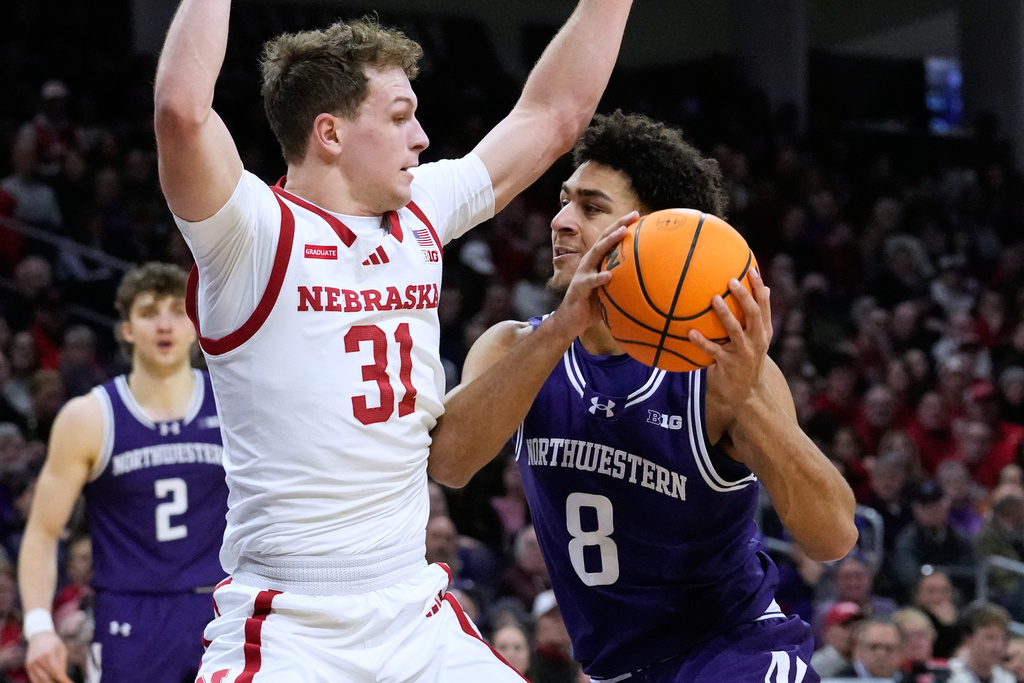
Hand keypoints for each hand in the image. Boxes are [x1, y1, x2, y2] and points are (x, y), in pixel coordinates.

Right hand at [25, 631, 71, 682]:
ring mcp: (32, 664)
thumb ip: (61, 664)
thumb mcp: (62, 650)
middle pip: (46, 679)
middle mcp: (39, 659)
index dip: (63, 680)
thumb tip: (62, 678)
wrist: (40, 636)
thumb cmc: (54, 644)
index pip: (57, 672)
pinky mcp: (28, 666)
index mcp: (50, 654)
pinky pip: (34, 679)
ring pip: (39, 681)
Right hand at [546, 212, 635, 339]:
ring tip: (622, 233)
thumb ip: (623, 282)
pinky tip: (609, 276)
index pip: (610, 239)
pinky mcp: (578, 287)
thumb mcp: (610, 290)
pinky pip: (590, 281)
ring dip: (609, 242)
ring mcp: (583, 273)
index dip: (622, 225)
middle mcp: (589, 262)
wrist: (571, 320)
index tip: (637, 215)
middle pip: (603, 238)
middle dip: (618, 225)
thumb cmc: (593, 305)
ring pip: (596, 253)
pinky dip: (599, 278)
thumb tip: (648, 282)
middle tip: (633, 215)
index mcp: (597, 261)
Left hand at [688, 268, 772, 406]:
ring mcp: (743, 353)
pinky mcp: (728, 365)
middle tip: (731, 281)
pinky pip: (713, 351)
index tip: (751, 270)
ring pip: (734, 331)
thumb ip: (758, 318)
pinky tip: (690, 332)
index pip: (764, 306)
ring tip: (714, 298)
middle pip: (753, 315)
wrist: (747, 392)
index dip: (759, 288)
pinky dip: (702, 342)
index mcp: (763, 332)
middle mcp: (756, 341)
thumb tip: (765, 288)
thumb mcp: (757, 339)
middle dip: (744, 297)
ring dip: (725, 314)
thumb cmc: (748, 359)